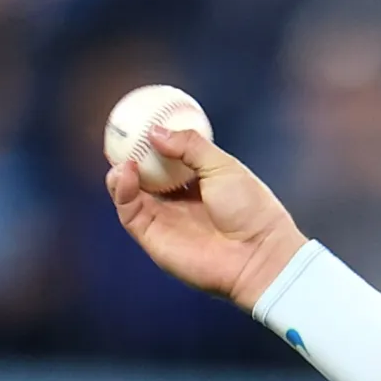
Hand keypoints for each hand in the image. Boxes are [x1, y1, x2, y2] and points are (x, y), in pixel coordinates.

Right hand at [107, 127, 309, 312]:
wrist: (259, 255)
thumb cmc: (251, 211)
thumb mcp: (224, 167)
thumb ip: (191, 147)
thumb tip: (155, 131)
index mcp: (200, 185)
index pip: (169, 162)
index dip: (152, 145)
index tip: (140, 125)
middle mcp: (180, 203)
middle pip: (145, 177)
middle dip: (129, 157)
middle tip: (121, 136)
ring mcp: (165, 221)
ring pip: (130, 194)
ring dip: (121, 173)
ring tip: (124, 157)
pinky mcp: (153, 237)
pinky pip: (129, 211)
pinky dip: (121, 190)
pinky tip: (126, 171)